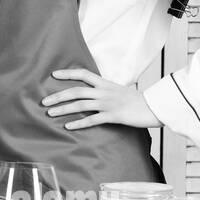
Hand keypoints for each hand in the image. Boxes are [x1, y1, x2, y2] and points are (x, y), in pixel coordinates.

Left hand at [41, 68, 160, 129]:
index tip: (53, 74)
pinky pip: (92, 120)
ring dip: (63, 109)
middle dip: (58, 96)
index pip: (83, 74)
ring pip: (80, 105)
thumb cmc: (138, 100)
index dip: (67, 73)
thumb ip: (106, 90)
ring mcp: (108, 104)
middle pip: (76, 91)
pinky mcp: (113, 116)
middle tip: (44, 102)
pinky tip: (68, 127)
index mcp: (105, 83)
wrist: (155, 106)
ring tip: (50, 114)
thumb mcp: (120, 91)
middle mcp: (104, 92)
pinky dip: (79, 123)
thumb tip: (96, 91)